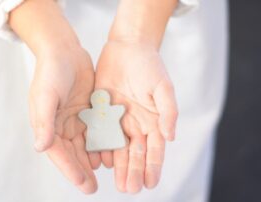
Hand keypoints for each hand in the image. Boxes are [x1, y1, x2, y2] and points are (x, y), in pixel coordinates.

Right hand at [29, 45, 98, 193]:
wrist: (64, 51)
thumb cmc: (51, 72)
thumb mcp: (46, 96)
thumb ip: (44, 121)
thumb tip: (41, 147)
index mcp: (47, 125)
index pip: (59, 153)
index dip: (71, 170)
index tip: (84, 184)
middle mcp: (60, 126)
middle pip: (72, 153)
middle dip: (82, 170)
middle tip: (92, 188)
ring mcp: (74, 120)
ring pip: (84, 145)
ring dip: (92, 159)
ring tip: (104, 174)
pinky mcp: (87, 112)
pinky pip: (94, 131)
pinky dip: (100, 142)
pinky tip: (110, 152)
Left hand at [95, 40, 177, 192]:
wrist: (127, 48)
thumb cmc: (149, 65)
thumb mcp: (163, 87)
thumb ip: (168, 112)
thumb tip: (171, 136)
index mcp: (153, 121)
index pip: (154, 149)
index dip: (153, 167)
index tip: (150, 184)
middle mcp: (136, 124)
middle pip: (135, 153)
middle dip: (134, 172)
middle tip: (130, 189)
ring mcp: (118, 120)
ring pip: (118, 148)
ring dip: (118, 166)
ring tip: (117, 182)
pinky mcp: (103, 113)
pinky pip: (101, 133)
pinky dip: (101, 147)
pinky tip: (100, 160)